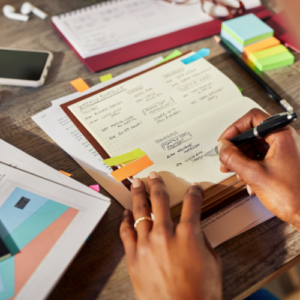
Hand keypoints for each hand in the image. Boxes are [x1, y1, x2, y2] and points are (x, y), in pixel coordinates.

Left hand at [120, 171, 221, 299]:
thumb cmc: (201, 293)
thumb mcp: (212, 262)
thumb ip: (202, 240)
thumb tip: (195, 228)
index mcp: (188, 234)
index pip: (192, 203)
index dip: (194, 192)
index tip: (194, 188)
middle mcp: (166, 234)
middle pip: (160, 199)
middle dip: (157, 184)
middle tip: (154, 176)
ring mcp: (147, 244)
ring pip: (140, 211)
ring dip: (138, 194)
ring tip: (136, 183)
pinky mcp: (133, 256)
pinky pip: (126, 232)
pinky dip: (125, 220)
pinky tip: (126, 212)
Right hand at [218, 108, 299, 229]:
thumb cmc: (294, 196)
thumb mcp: (254, 175)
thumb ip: (233, 158)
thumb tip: (222, 147)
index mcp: (282, 135)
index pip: (252, 119)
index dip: (234, 129)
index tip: (225, 141)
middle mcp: (284, 139)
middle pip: (252, 134)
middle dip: (236, 148)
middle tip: (225, 158)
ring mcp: (284, 151)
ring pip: (255, 147)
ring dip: (241, 159)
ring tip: (234, 171)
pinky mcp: (282, 162)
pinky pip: (261, 157)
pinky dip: (250, 166)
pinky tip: (247, 179)